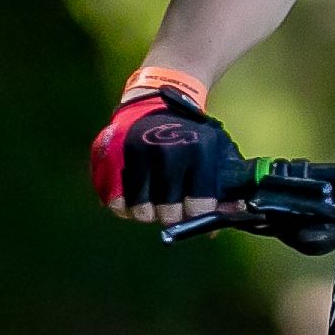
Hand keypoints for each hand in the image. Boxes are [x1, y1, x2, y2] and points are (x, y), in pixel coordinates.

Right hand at [89, 70, 242, 222]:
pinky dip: (124, 206)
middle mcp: (165, 151)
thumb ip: (225, 192)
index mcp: (198, 150)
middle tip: (172, 204)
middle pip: (168, 214)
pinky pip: (115, 203)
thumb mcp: (216, 154)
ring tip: (153, 197)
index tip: (193, 209)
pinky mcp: (109, 157)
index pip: (198, 206)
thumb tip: (216, 230)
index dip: (197, 215)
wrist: (155, 104)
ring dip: (147, 212)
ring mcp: (134, 153)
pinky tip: (134, 193)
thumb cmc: (191, 138)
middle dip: (172, 215)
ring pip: (140, 213)